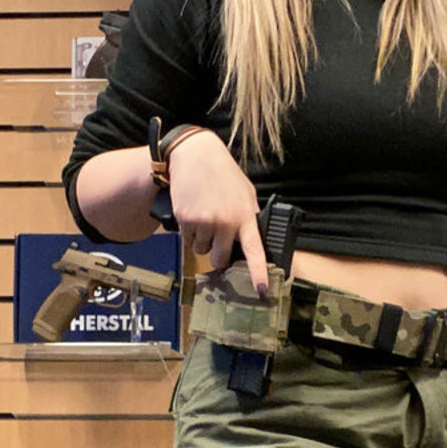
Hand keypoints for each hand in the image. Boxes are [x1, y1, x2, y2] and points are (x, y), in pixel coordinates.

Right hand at [166, 131, 268, 293]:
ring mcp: (204, 222)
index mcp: (245, 217)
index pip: (255, 251)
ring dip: (201, 240)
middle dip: (216, 256)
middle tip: (215, 239)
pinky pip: (187, 239)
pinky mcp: (185, 219)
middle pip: (219, 260)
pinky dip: (188, 231)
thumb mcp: (245, 193)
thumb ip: (249, 216)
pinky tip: (192, 212)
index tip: (261, 292)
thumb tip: (254, 240)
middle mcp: (225, 222)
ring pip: (201, 250)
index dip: (258, 274)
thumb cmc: (223, 174)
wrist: (194, 155)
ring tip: (203, 216)